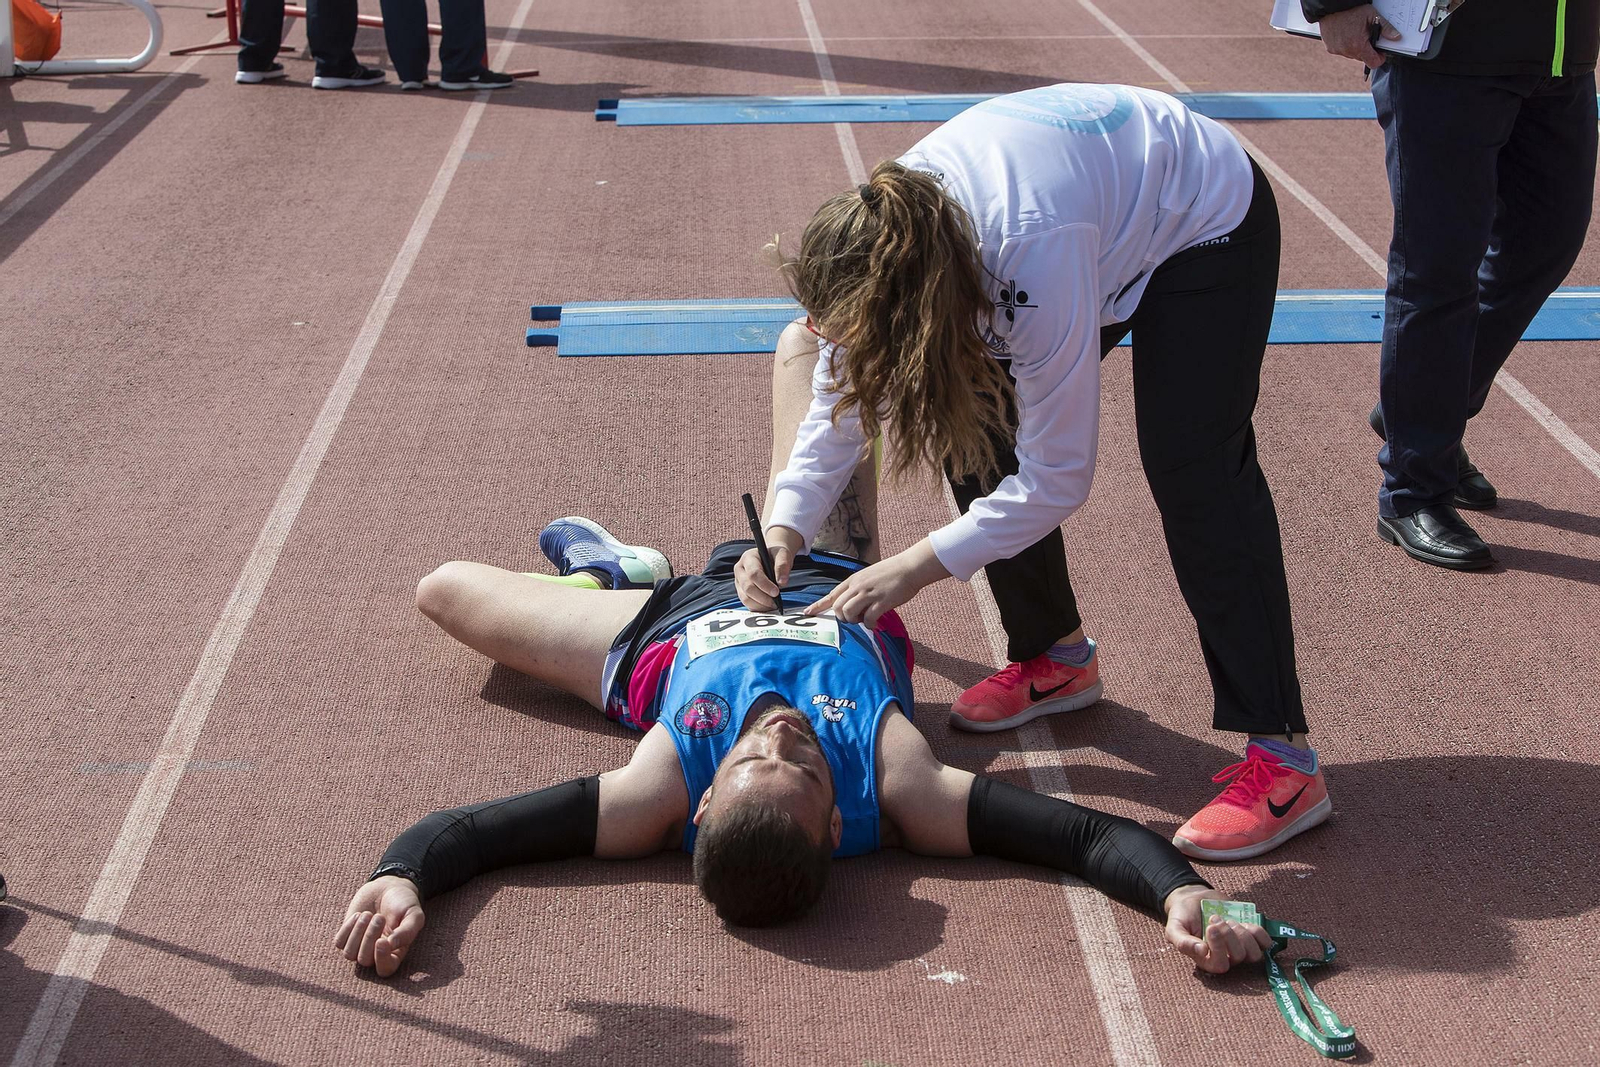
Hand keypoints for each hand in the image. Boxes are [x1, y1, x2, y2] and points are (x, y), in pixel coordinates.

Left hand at [335, 876, 425, 976]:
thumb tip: (392, 945)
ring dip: (358, 932)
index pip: (385, 970)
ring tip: (368, 914)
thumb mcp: (414, 914)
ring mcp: (360, 946)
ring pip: (350, 954)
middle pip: (365, 960)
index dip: (381, 959)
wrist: (389, 887)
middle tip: (379, 917)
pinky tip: (359, 915)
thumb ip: (408, 931)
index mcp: (395, 953)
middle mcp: (376, 954)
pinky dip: (347, 927)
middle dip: (369, 937)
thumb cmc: (404, 903)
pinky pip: (339, 943)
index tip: (381, 940)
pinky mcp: (347, 936)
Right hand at [734, 542, 794, 609]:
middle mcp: (740, 570)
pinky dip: (758, 607)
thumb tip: (782, 582)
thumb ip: (783, 565)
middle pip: (748, 587)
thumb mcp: (782, 554)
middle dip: (763, 597)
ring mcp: (739, 582)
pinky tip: (768, 606)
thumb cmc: (775, 556)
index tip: (776, 592)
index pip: (753, 573)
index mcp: (748, 558)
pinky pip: (747, 603)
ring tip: (773, 605)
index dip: (765, 585)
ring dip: (761, 604)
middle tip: (776, 602)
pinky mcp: (741, 591)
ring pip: (745, 598)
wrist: (770, 558)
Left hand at [804, 541, 948, 626]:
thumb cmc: (892, 572)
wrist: (910, 567)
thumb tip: (853, 604)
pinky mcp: (881, 602)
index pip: (831, 594)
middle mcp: (858, 586)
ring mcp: (869, 594)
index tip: (807, 613)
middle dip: (842, 618)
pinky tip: (876, 624)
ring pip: (848, 613)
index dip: (818, 606)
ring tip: (865, 619)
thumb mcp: (869, 576)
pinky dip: (869, 625)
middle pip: (837, 607)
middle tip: (855, 618)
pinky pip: (867, 619)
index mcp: (853, 580)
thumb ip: (858, 588)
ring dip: (854, 621)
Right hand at [1163, 886, 1272, 975]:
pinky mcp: (1251, 937)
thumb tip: (1202, 951)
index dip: (1219, 947)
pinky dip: (1258, 932)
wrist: (1194, 899)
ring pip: (1254, 953)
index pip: (1220, 965)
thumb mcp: (1174, 928)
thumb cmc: (1183, 916)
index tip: (1210, 926)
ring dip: (1243, 934)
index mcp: (1207, 961)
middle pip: (1238, 957)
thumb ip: (1182, 942)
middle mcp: (1226, 958)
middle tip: (1215, 918)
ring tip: (1229, 920)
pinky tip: (1245, 923)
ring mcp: (1241, 948)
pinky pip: (1265, 943)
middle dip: (1228, 934)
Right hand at [1318, 5, 1400, 67]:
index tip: (1381, 52)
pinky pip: (1342, 51)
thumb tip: (1396, 37)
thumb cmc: (1352, 9)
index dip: (1379, 58)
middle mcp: (1347, 51)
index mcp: (1358, 45)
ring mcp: (1337, 50)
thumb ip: (1386, 28)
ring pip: (1352, 54)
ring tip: (1355, 33)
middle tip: (1367, 36)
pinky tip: (1346, 34)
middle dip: (1368, 49)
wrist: (1333, 6)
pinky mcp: (1330, 48)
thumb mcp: (1373, 16)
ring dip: (1356, 47)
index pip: (1373, 62)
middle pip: (1362, 58)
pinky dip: (1346, 45)